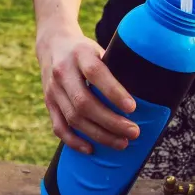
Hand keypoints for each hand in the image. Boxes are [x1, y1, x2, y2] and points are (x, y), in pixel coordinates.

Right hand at [36, 28, 140, 154]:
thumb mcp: (99, 48)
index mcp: (79, 54)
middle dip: (111, 121)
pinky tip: (91, 149)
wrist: (53, 45)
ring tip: (122, 143)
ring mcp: (53, 89)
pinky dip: (74, 141)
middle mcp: (63, 72)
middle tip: (134, 132)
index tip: (133, 108)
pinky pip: (59, 127)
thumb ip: (115, 66)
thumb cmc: (85, 50)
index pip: (95, 73)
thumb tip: (145, 89)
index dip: (114, 92)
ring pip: (73, 118)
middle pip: (84, 102)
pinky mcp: (48, 103)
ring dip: (99, 135)